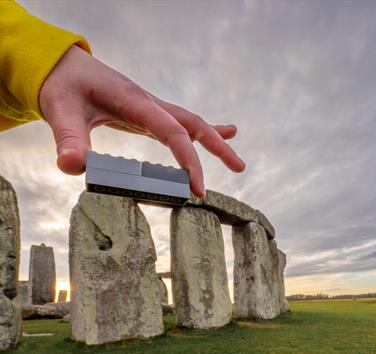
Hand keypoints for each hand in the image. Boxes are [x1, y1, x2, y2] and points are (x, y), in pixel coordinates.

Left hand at [39, 45, 244, 196]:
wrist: (60, 65)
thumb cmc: (61, 85)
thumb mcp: (59, 110)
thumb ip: (68, 139)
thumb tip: (73, 168)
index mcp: (134, 102)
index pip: (171, 132)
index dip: (188, 160)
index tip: (196, 188)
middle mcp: (149, 103)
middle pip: (192, 124)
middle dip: (217, 147)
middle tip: (239, 168)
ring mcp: (150, 107)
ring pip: (190, 124)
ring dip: (214, 141)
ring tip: (236, 162)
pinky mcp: (146, 113)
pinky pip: (179, 124)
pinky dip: (201, 133)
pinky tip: (220, 135)